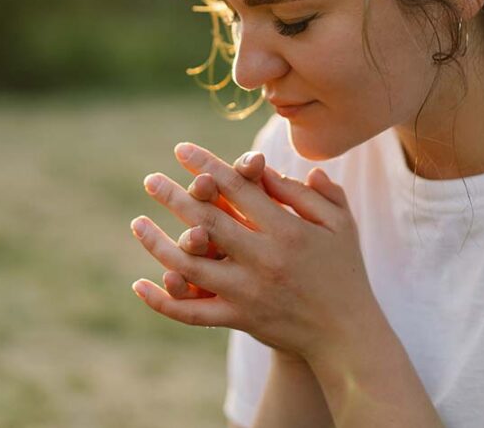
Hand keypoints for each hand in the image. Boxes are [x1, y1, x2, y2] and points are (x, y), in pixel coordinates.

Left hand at [131, 143, 379, 359]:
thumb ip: (312, 192)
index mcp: (288, 230)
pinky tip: (140, 283)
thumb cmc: (343, 270)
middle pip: (208, 221)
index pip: (238, 189)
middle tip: (150, 179)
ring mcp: (248, 292)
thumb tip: (271, 168)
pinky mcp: (239, 319)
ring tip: (137, 222)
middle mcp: (264, 259)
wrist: (346, 333)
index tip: (182, 150)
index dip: (207, 166)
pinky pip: (192, 313)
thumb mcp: (340, 224)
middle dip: (174, 196)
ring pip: (190, 265)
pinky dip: (162, 301)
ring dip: (158, 242)